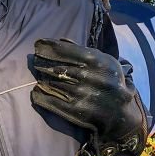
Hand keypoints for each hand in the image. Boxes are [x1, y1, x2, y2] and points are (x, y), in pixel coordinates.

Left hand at [31, 38, 147, 155]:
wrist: (122, 115)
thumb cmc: (109, 81)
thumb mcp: (103, 62)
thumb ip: (82, 50)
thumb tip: (60, 40)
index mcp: (99, 62)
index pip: (67, 50)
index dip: (49, 47)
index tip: (37, 44)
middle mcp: (92, 77)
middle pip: (57, 67)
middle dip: (42, 62)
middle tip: (33, 60)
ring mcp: (84, 95)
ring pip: (53, 83)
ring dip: (41, 78)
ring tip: (37, 73)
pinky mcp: (78, 112)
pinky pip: (52, 101)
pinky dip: (41, 95)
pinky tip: (36, 91)